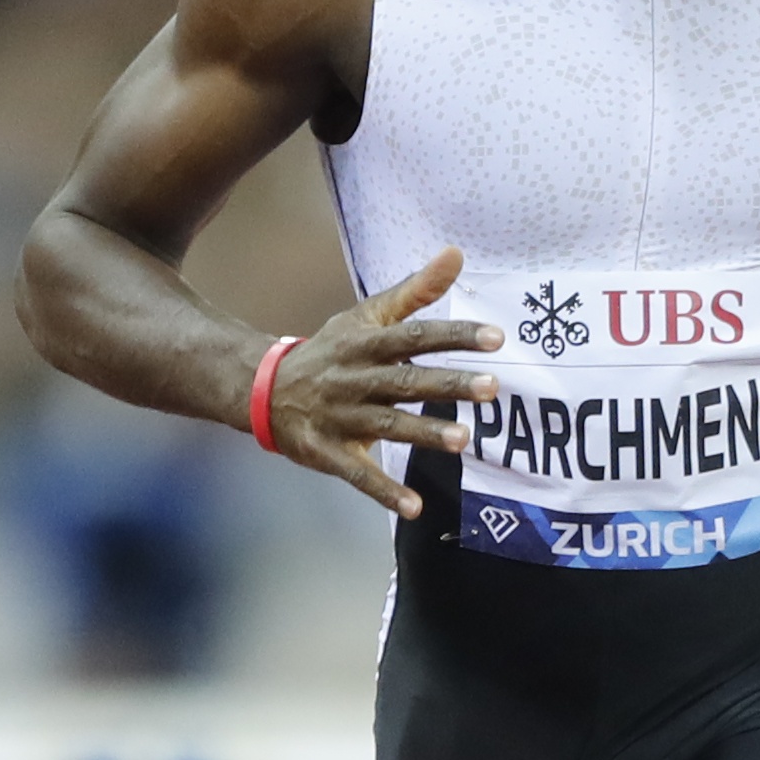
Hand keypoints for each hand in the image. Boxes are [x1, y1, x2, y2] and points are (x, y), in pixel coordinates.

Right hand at [262, 246, 500, 517]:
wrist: (262, 389)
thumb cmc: (331, 352)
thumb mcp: (365, 317)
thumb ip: (415, 291)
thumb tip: (456, 253)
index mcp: (365, 343)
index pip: (415, 336)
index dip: (454, 335)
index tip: (496, 337)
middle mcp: (354, 378)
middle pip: (405, 380)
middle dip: (447, 384)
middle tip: (493, 388)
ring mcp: (340, 417)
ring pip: (385, 424)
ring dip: (423, 434)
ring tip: (463, 440)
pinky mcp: (328, 452)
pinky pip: (358, 474)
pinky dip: (384, 492)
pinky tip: (414, 506)